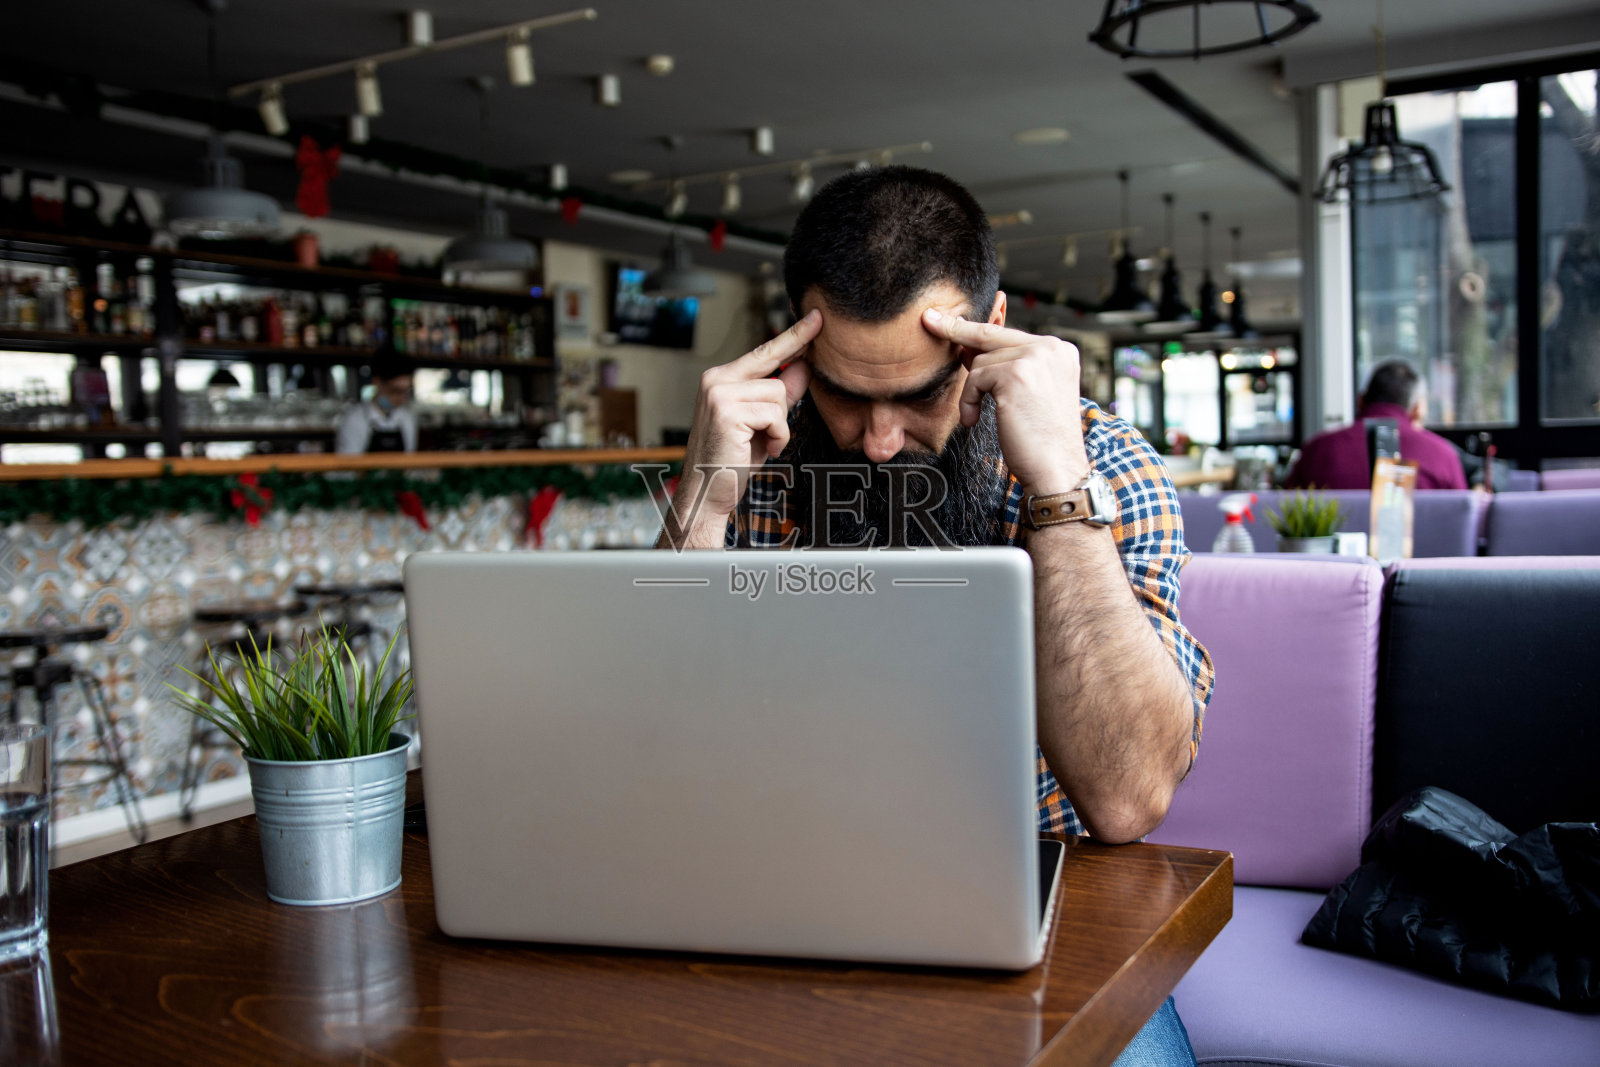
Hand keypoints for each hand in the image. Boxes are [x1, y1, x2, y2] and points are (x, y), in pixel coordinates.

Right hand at [666, 309, 818, 546]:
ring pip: (779, 396)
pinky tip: (762, 450)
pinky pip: (775, 415)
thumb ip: (782, 394)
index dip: (795, 336)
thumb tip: (805, 366)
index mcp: (722, 378)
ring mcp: (719, 393)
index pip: (766, 351)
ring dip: (780, 427)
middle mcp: (716, 379)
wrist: (707, 492)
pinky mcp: (726, 410)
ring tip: (761, 445)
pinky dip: (778, 436)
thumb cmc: (733, 460)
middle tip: (770, 436)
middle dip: (783, 409)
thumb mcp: (763, 423)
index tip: (817, 318)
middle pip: (778, 378)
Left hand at [922, 307, 1086, 495]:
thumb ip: (1009, 367)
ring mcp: (1036, 357)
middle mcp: (1052, 347)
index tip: (948, 321)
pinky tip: (974, 420)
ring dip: (971, 392)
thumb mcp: (1029, 394)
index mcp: (1060, 350)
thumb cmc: (1040, 440)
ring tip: (976, 416)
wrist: (1056, 469)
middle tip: (929, 320)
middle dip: (956, 329)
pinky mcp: (1017, 373)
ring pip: (981, 361)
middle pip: (991, 335)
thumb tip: (967, 348)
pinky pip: (975, 378)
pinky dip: (968, 400)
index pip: (1009, 333)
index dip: (975, 331)